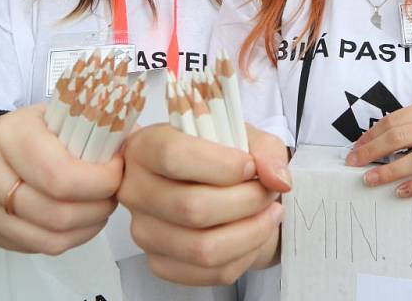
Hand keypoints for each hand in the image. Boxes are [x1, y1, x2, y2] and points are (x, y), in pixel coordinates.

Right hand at [0, 105, 121, 254]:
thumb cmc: (30, 130)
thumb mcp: (59, 114)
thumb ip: (96, 127)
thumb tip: (136, 144)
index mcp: (10, 134)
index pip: (60, 175)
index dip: (99, 181)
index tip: (118, 172)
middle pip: (56, 212)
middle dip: (98, 207)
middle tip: (114, 194)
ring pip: (48, 237)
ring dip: (87, 227)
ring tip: (101, 208)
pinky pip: (37, 247)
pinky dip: (69, 238)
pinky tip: (81, 220)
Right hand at [118, 123, 290, 285]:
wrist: (216, 187)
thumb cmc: (223, 157)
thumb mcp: (247, 138)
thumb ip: (265, 150)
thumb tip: (277, 180)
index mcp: (144, 147)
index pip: (173, 157)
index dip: (221, 165)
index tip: (250, 166)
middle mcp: (134, 190)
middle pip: (191, 207)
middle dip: (246, 201)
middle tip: (269, 191)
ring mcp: (144, 231)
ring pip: (203, 247)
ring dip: (250, 231)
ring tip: (268, 212)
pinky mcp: (159, 263)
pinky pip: (210, 272)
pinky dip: (243, 255)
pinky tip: (252, 233)